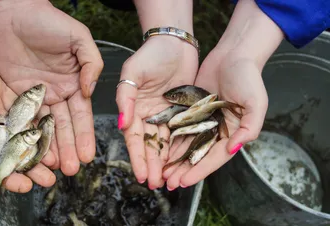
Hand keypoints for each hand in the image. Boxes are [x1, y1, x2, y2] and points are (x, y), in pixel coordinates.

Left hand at [0, 0, 103, 175]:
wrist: (15, 13)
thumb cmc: (50, 21)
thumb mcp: (80, 39)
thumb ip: (92, 64)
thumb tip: (90, 92)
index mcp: (75, 83)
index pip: (82, 115)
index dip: (85, 135)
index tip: (89, 154)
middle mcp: (58, 94)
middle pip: (64, 126)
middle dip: (70, 148)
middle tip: (73, 170)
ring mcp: (37, 97)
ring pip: (45, 127)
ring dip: (51, 148)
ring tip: (56, 168)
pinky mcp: (16, 95)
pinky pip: (23, 119)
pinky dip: (28, 135)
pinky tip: (33, 152)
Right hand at [0, 28, 55, 191]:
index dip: (3, 175)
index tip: (24, 186)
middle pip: (8, 150)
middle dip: (28, 165)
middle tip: (50, 178)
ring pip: (19, 130)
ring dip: (37, 144)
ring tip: (57, 157)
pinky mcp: (1, 91)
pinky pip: (23, 106)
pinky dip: (37, 116)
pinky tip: (53, 125)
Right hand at [116, 35, 198, 188]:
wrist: (175, 43)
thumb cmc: (150, 55)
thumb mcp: (132, 73)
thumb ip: (125, 98)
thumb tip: (123, 125)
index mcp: (132, 108)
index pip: (134, 137)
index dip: (137, 157)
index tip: (142, 175)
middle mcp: (147, 115)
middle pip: (149, 144)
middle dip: (152, 165)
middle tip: (157, 184)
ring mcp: (164, 115)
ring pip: (164, 143)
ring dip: (165, 161)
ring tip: (168, 179)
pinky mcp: (180, 112)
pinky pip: (180, 133)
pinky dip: (180, 147)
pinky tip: (181, 161)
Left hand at [162, 49, 266, 188]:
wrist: (234, 55)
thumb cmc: (248, 78)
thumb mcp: (256, 103)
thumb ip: (249, 128)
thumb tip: (234, 148)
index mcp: (232, 133)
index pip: (213, 157)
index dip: (199, 171)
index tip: (184, 182)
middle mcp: (216, 130)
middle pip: (198, 154)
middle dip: (183, 170)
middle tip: (167, 183)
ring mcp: (203, 120)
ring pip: (186, 144)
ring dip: (174, 159)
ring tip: (161, 172)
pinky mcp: (192, 110)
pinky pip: (179, 127)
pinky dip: (171, 139)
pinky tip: (160, 149)